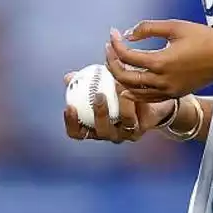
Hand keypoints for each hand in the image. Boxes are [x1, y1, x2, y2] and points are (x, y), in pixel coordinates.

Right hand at [62, 71, 176, 143]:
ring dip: (121, 105)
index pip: (77, 132)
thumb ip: (84, 82)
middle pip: (100, 131)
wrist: (143, 98)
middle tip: (98, 95)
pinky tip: (131, 88)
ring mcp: (124, 135)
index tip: (70, 106)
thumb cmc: (114, 92)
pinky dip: (132, 102)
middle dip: (99, 114)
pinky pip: (135, 119)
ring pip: (122, 124)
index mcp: (92, 127)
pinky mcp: (139, 131)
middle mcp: (107, 134)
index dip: (71, 123)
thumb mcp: (98, 84)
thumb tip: (69, 78)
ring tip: (119, 86)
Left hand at [106, 20, 212, 102]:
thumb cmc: (204, 39)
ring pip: (134, 91)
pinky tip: (127, 83)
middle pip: (125, 78)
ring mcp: (168, 91)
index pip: (127, 57)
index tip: (113, 34)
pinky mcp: (174, 94)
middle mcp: (161, 81)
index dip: (116, 45)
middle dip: (112, 63)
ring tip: (115, 62)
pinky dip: (133, 91)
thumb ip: (148, 28)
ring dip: (120, 77)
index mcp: (160, 62)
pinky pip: (147, 97)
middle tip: (109, 48)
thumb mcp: (176, 26)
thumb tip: (128, 34)